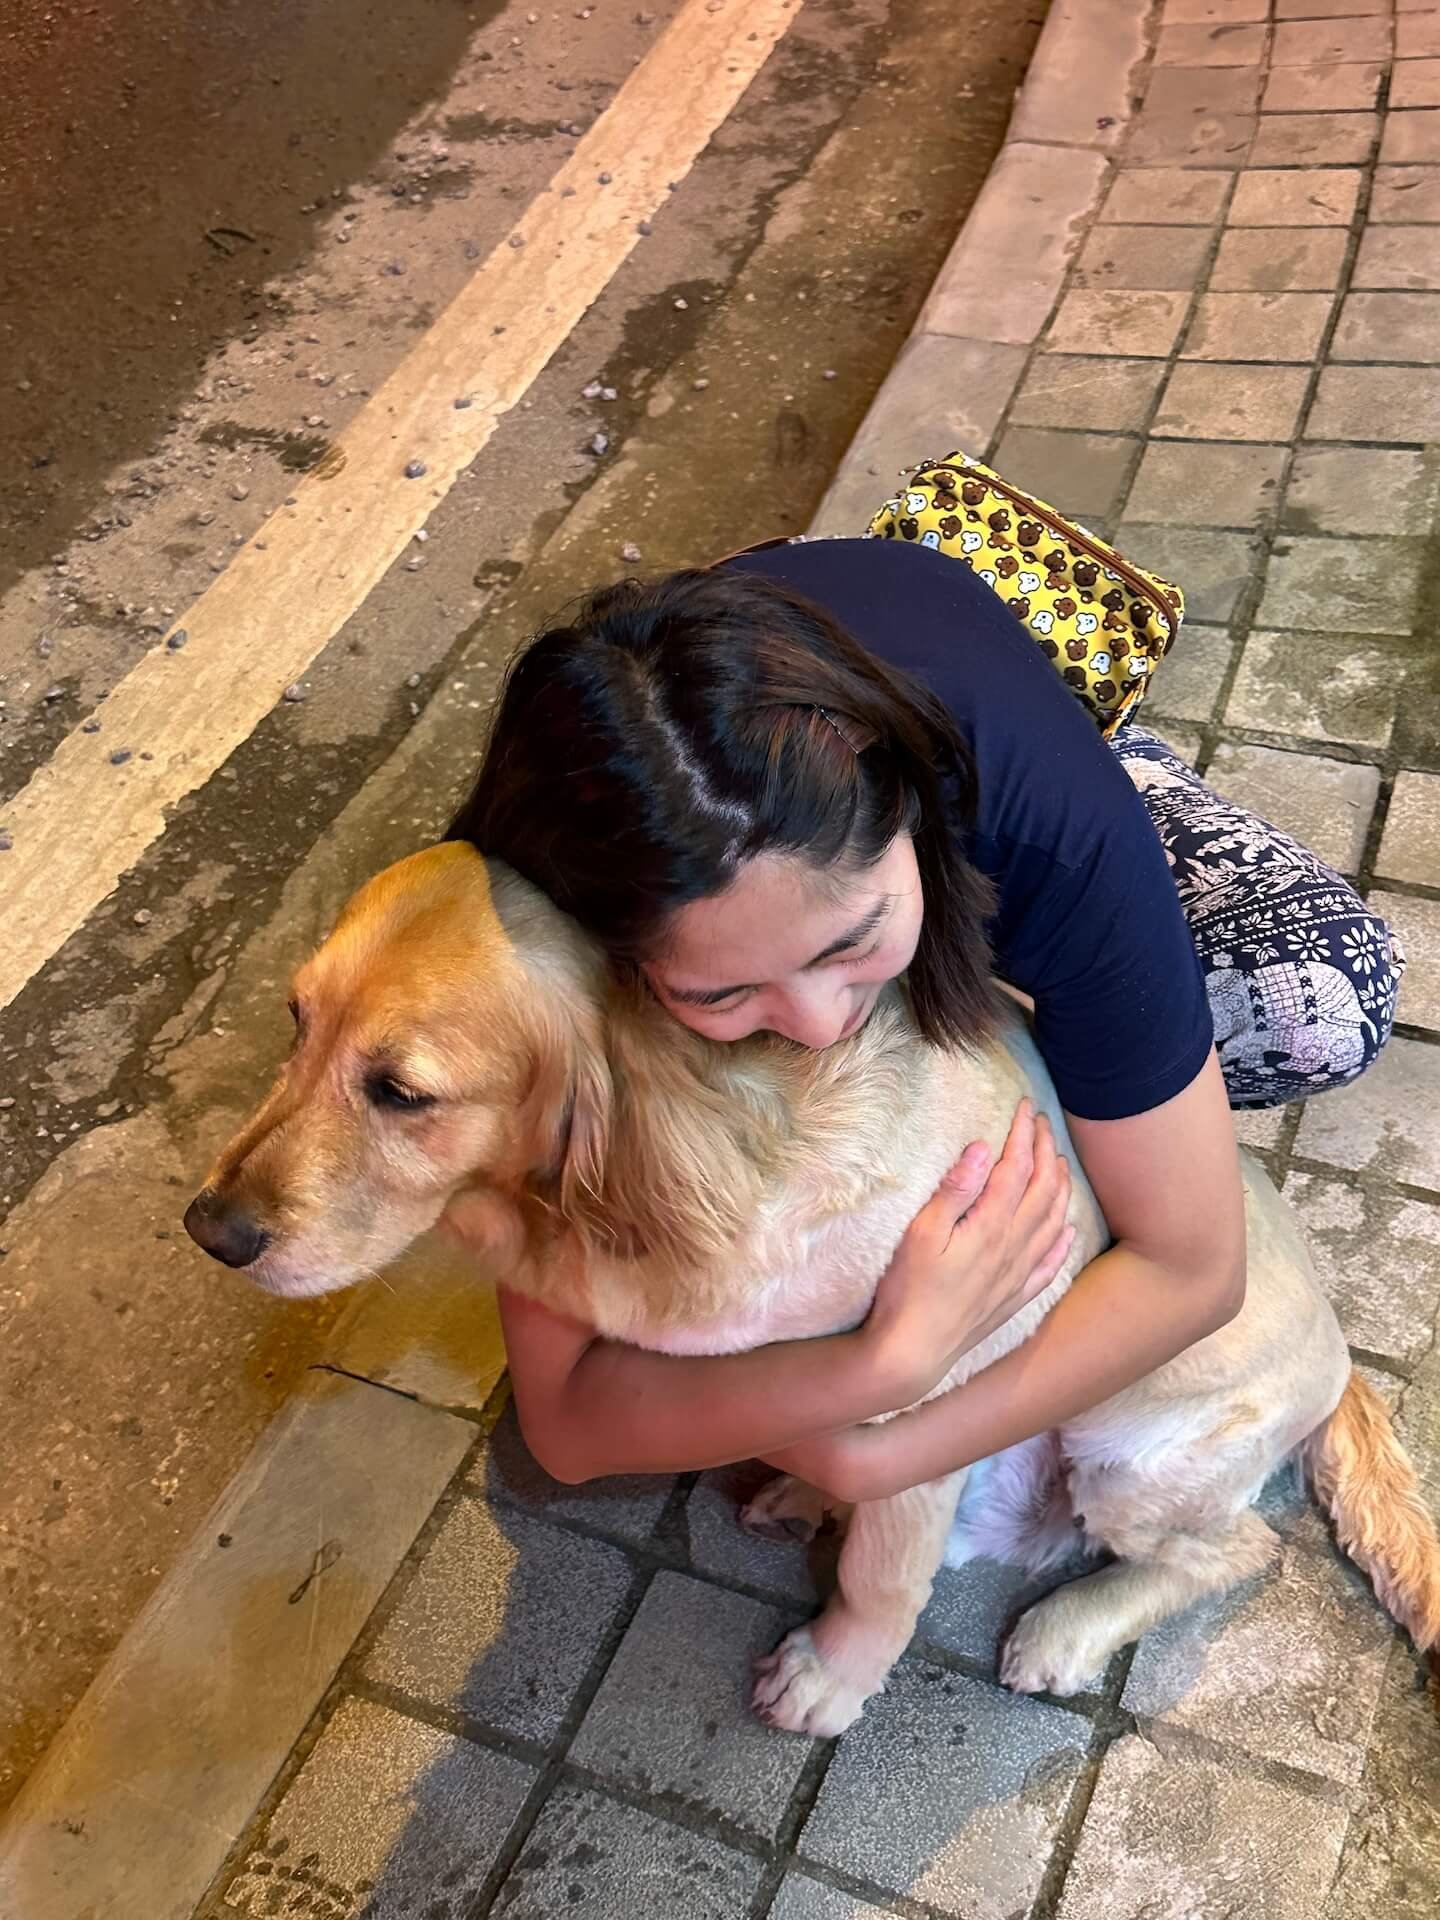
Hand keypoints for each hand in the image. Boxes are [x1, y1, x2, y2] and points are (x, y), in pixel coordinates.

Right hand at [863, 1099, 1073, 1405]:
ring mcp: (1018, 1275)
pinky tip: (1066, 1231)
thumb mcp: (921, 1233)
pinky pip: (1051, 1265)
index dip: (1023, 1134)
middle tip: (1043, 1124)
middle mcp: (1014, 1248)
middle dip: (1047, 1151)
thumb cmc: (908, 1290)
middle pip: (1044, 1190)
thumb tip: (982, 1148)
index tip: (1025, 1107)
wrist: (914, 1352)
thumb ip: (955, 1190)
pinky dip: (1063, 1241)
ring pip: (1054, 1222)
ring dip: (1061, 1187)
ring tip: (1059, 1162)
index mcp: (991, 1226)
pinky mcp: (1014, 1298)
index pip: (1017, 1168)